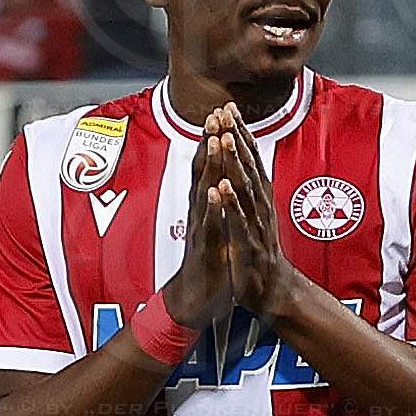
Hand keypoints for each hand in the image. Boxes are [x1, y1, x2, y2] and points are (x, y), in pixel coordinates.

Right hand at [165, 114, 240, 334]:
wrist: (195, 300)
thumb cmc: (207, 263)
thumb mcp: (214, 226)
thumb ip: (214, 203)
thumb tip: (219, 179)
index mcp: (205, 206)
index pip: (208, 167)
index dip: (214, 141)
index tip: (220, 114)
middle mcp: (200, 212)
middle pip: (203, 172)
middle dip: (209, 143)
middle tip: (214, 115)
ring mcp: (201, 229)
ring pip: (203, 192)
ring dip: (209, 167)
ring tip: (214, 141)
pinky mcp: (204, 249)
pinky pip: (208, 225)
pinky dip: (211, 208)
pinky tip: (214, 192)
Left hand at [206, 106, 291, 313]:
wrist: (271, 290)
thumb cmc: (259, 251)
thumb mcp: (256, 214)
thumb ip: (250, 188)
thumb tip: (244, 160)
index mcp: (260, 199)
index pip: (251, 160)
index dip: (241, 134)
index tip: (230, 108)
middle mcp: (261, 207)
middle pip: (249, 167)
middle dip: (237, 139)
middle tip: (226, 112)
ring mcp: (255, 226)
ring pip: (245, 190)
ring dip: (235, 164)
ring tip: (224, 139)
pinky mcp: (248, 246)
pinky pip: (238, 222)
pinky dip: (231, 204)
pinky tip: (222, 187)